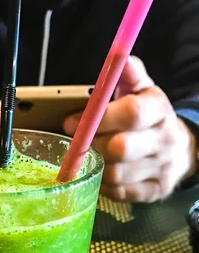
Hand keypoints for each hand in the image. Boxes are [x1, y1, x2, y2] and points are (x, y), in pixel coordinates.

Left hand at [64, 56, 197, 201]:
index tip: (72, 122)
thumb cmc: (148, 118)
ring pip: (116, 174)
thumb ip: (129, 75)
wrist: (180, 149)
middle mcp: (164, 140)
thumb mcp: (142, 91)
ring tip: (90, 158)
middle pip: (120, 148)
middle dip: (92, 146)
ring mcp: (162, 168)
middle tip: (79, 144)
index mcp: (160, 109)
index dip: (98, 119)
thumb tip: (120, 58)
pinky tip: (102, 174)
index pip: (131, 113)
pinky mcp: (155, 191)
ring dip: (95, 167)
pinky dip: (105, 185)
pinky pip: (121, 194)